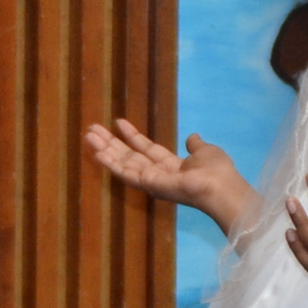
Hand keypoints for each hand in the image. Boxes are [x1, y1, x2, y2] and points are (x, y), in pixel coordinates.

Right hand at [83, 117, 251, 233]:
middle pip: (129, 156)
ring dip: (105, 150)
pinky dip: (110, 163)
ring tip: (88, 135)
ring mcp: (150, 180)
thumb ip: (195, 145)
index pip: (147, 149)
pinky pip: (125, 173)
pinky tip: (96, 152)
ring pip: (122, 163)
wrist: (219, 186)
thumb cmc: (216, 169)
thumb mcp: (205, 151)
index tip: (118, 122)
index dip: (132, 136)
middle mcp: (157, 174)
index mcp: (172, 166)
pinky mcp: (146, 184)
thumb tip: (192, 136)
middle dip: (111, 143)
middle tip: (92, 129)